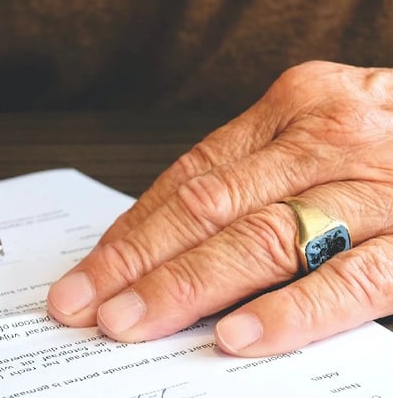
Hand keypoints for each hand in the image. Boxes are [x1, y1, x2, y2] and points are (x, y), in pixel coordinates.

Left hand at [47, 60, 392, 356]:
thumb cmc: (383, 144)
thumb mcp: (312, 140)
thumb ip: (249, 183)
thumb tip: (162, 247)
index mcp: (291, 108)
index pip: (188, 179)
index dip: (130, 232)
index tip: (86, 275)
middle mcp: (327, 137)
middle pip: (210, 209)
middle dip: (138, 264)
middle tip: (85, 306)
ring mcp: (377, 187)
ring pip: (265, 241)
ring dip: (189, 288)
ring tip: (133, 324)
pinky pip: (351, 280)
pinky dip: (292, 311)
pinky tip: (239, 338)